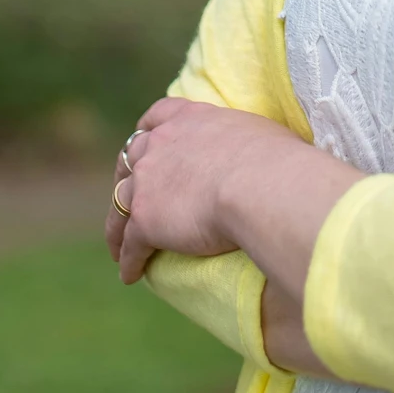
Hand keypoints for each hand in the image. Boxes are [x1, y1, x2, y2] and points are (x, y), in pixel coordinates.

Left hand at [105, 97, 305, 283]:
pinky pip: (130, 244)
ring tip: (118, 248)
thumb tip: (266, 152)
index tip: (144, 139)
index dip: (147, 130)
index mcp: (189, 119)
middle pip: (130, 160)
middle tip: (130, 199)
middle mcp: (160, 144)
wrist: (261, 185)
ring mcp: (148, 182)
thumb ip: (246, 140)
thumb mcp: (259, 134)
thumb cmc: (277, 160)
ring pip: (119, 205)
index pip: (156, 117)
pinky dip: (128, 260)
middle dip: (126, 178)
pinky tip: (130, 275)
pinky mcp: (145, 221)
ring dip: (117, 227)